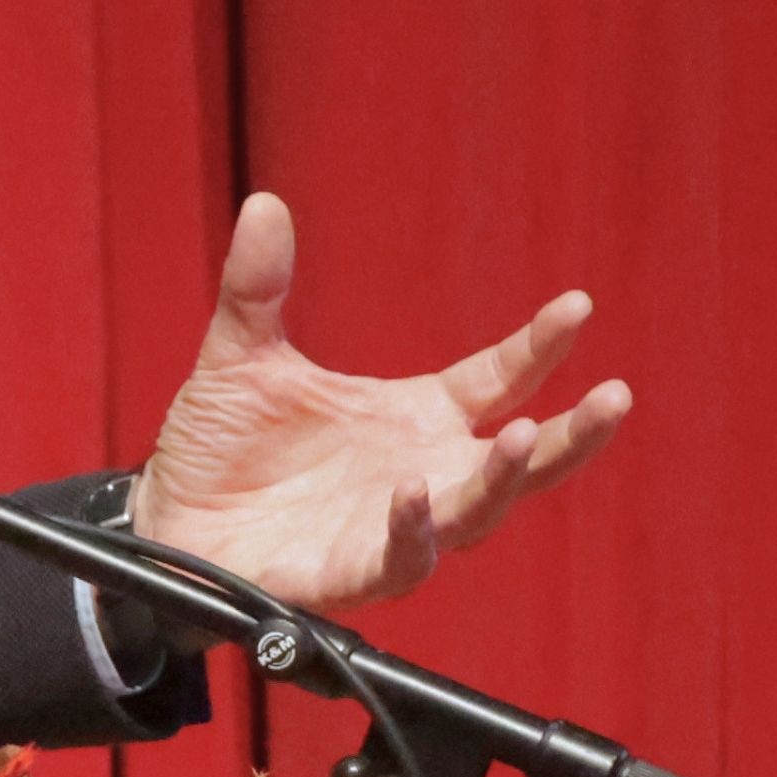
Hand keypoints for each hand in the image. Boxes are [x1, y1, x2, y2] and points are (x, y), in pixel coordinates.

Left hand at [129, 193, 631, 611]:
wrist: (162, 520)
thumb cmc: (218, 448)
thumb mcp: (239, 355)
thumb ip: (258, 285)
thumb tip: (264, 202)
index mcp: (412, 419)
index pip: (498, 381)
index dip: (539, 348)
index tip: (576, 306)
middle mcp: (420, 472)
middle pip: (522, 461)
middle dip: (573, 433)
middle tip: (614, 396)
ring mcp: (390, 527)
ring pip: (477, 512)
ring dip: (504, 477)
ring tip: (525, 435)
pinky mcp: (348, 573)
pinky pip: (399, 560)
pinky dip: (412, 530)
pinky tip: (414, 493)